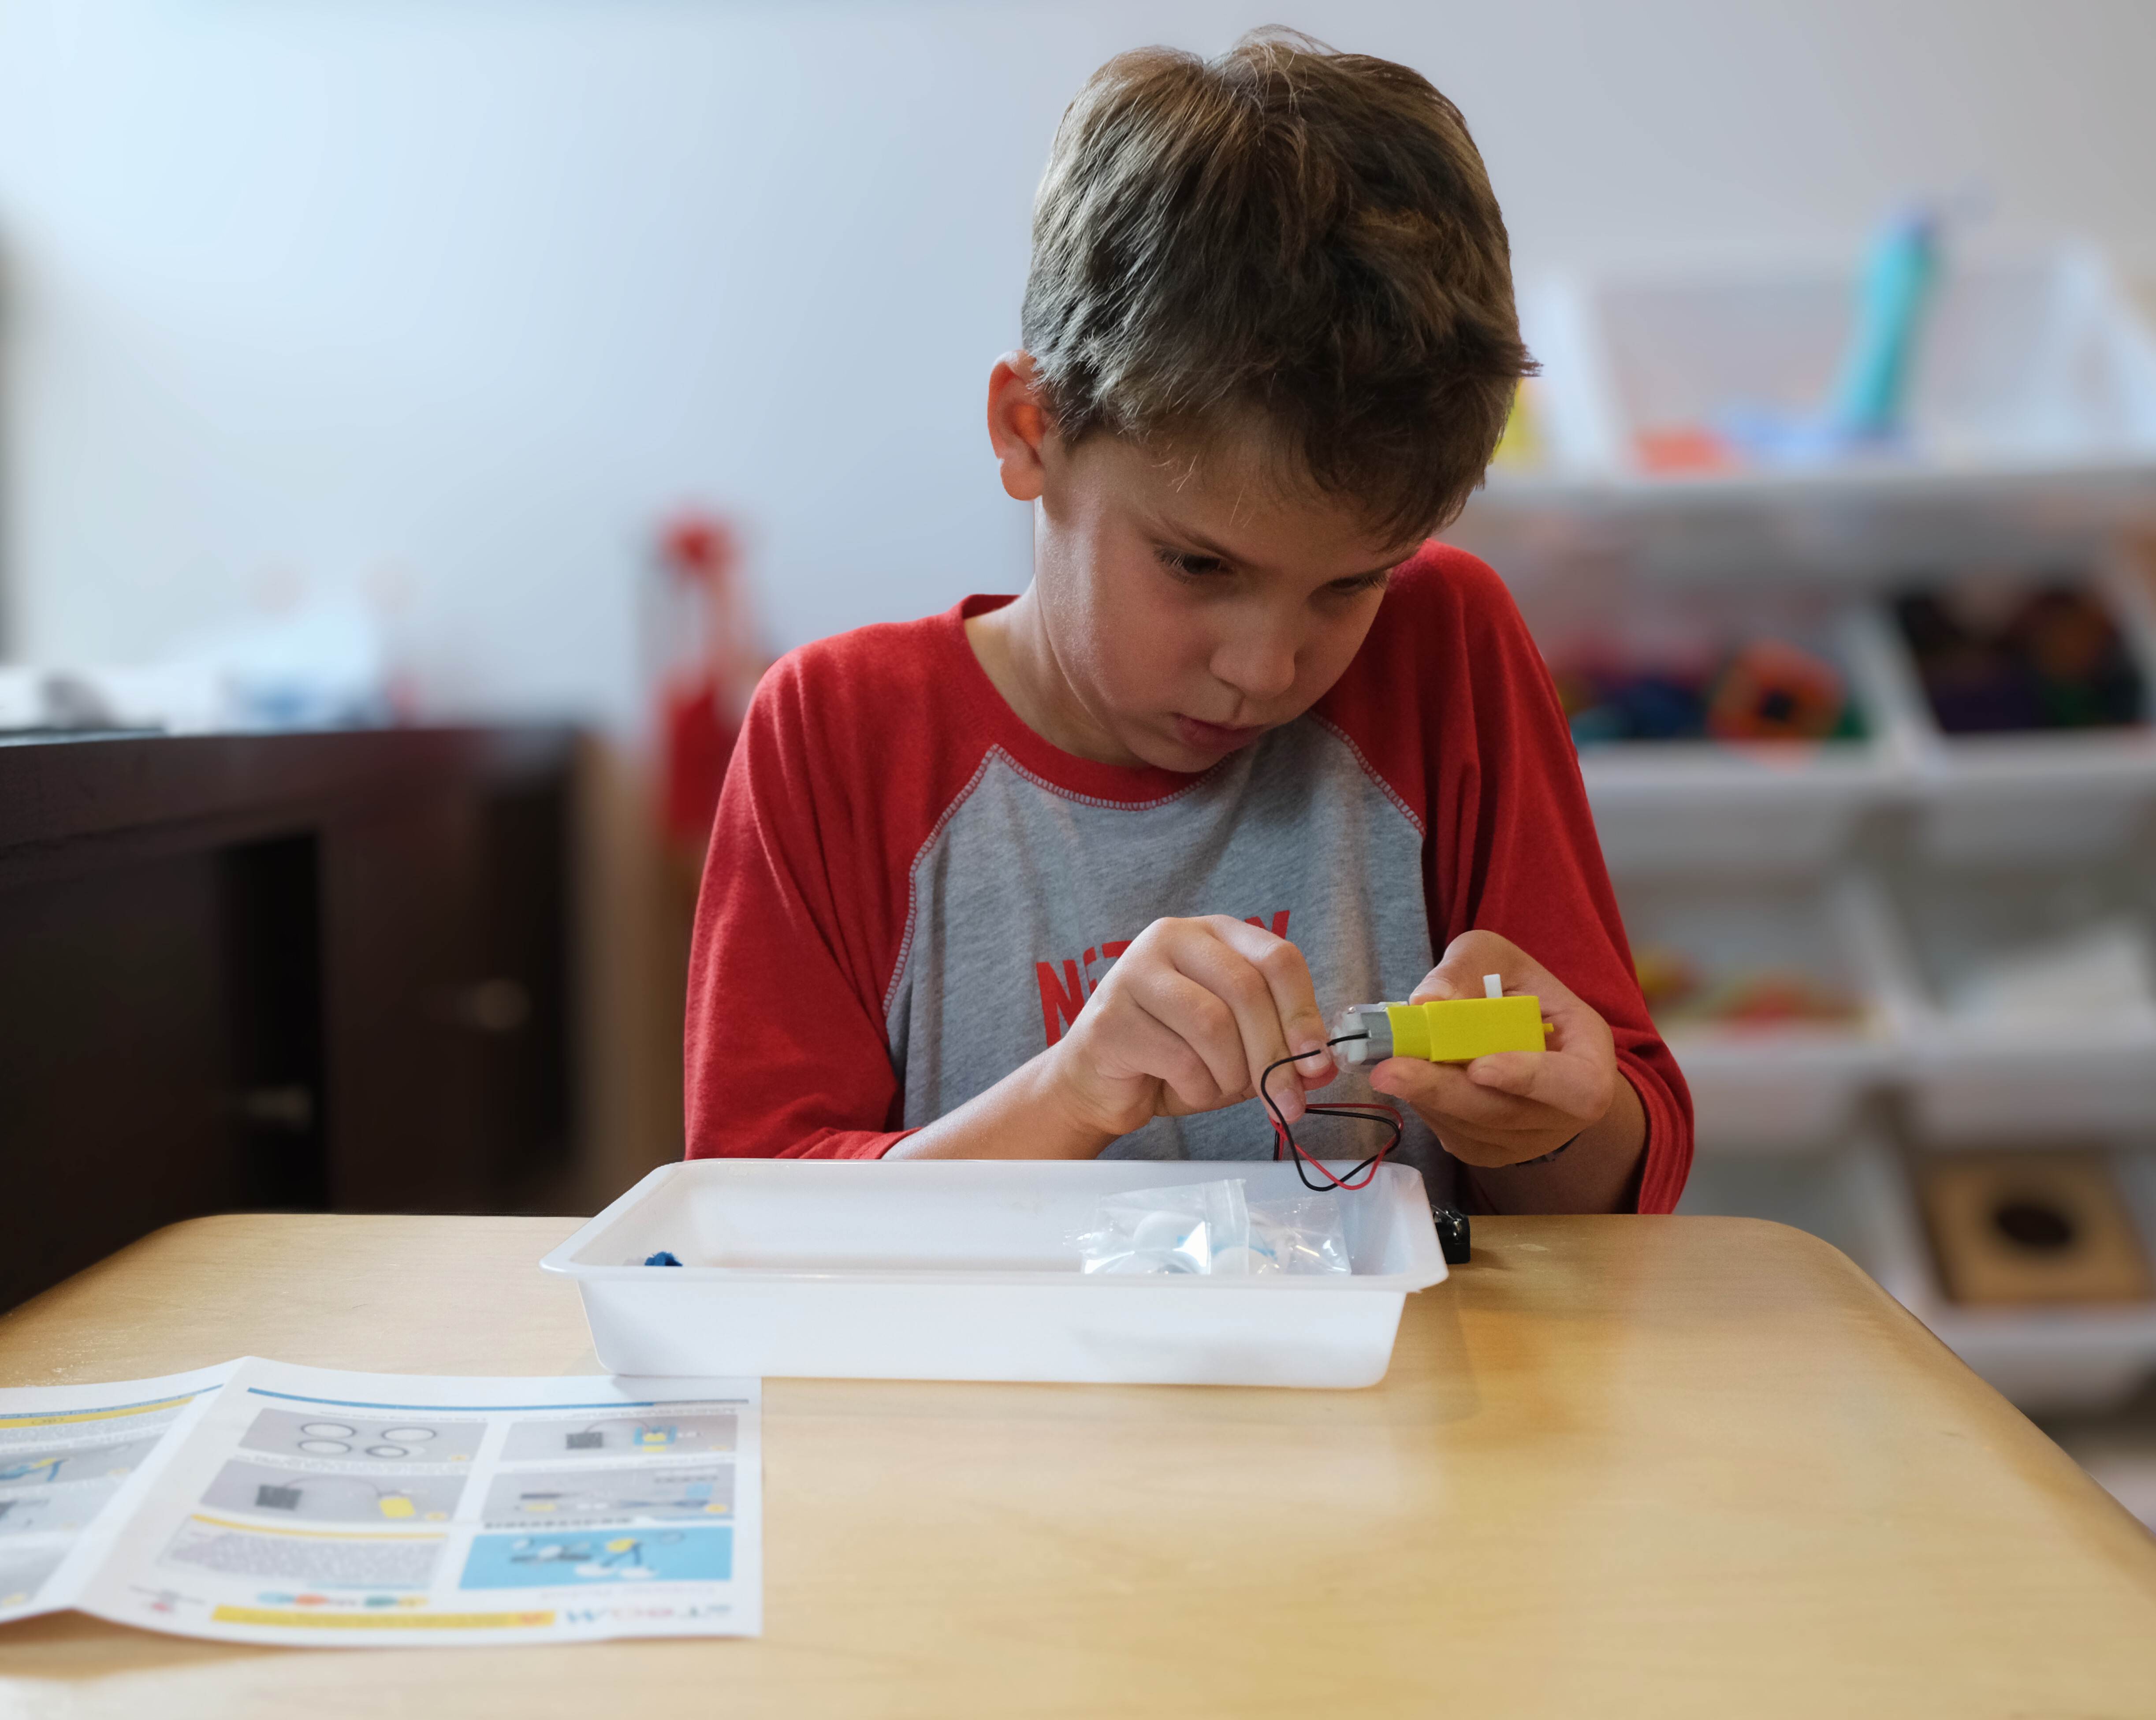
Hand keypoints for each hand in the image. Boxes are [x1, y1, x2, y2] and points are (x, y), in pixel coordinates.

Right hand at [1045, 915, 1336, 1142]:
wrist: (1100, 1083)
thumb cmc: (1175, 1057)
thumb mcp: (1240, 1047)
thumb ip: (1281, 1047)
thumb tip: (1323, 1067)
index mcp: (1214, 934)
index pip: (1277, 957)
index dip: (1304, 1012)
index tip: (1317, 1061)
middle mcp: (1173, 938)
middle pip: (1246, 989)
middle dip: (1274, 1055)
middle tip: (1286, 1102)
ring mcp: (1135, 972)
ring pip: (1212, 1023)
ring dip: (1231, 1073)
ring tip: (1221, 1087)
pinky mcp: (1110, 1017)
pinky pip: (1178, 1058)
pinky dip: (1197, 1088)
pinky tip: (1187, 1089)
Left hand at [1366, 930, 1616, 1168]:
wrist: (1519, 1033)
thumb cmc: (1517, 993)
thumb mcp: (1498, 959)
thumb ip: (1468, 968)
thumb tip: (1428, 1000)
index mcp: (1590, 1061)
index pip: (1577, 1088)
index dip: (1530, 1080)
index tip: (1479, 1066)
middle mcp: (1565, 1114)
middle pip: (1506, 1115)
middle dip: (1445, 1090)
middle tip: (1390, 1069)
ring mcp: (1528, 1141)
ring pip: (1471, 1130)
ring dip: (1425, 1097)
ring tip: (1391, 1062)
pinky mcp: (1491, 1152)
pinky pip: (1453, 1136)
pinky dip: (1425, 1106)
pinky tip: (1412, 1076)